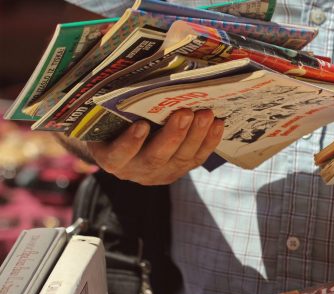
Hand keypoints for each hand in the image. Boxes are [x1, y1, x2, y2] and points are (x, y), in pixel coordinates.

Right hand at [86, 109, 223, 184]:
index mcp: (111, 157)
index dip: (129, 143)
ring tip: (206, 114)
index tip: (141, 125)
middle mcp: (134, 170)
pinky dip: (208, 141)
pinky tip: (217, 124)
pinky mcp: (179, 170)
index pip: (117, 155)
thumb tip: (136, 74)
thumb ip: (119, 105)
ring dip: (196, 135)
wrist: (127, 142)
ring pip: (180, 159)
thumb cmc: (115, 122)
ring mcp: (159, 173)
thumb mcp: (110, 116)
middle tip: (185, 113)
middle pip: (155, 157)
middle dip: (173, 135)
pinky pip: (196, 158)